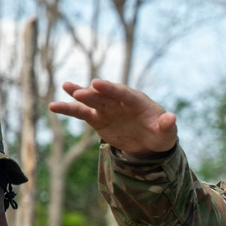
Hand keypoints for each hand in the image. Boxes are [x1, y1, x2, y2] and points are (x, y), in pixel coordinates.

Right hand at [49, 79, 178, 155]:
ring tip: (65, 87)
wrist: (150, 143)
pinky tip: (54, 106)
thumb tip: (172, 118)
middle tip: (78, 91)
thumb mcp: (167, 132)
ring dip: (78, 95)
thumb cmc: (160, 133)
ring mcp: (108, 109)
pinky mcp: (98, 119)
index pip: (123, 93)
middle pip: (104, 95)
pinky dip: (69, 109)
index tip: (97, 83)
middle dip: (92, 93)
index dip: (111, 88)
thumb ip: (167, 125)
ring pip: (91, 101)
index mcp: (137, 101)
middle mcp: (120, 102)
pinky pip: (82, 113)